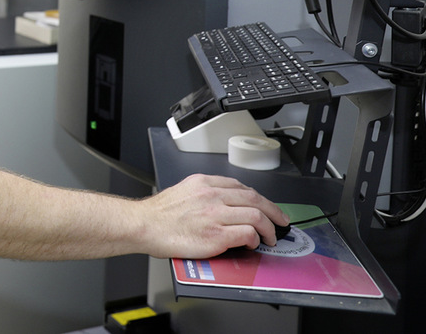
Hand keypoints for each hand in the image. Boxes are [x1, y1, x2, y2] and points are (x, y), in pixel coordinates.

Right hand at [143, 173, 288, 258]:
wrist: (144, 225)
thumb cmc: (159, 214)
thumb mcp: (184, 190)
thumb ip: (205, 194)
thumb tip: (225, 205)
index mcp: (204, 182)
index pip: (241, 186)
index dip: (259, 198)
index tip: (265, 206)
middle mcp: (212, 195)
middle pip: (255, 198)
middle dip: (273, 211)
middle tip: (281, 220)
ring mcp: (215, 214)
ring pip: (256, 215)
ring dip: (269, 228)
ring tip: (270, 236)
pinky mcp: (216, 235)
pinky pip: (247, 233)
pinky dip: (255, 239)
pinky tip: (253, 243)